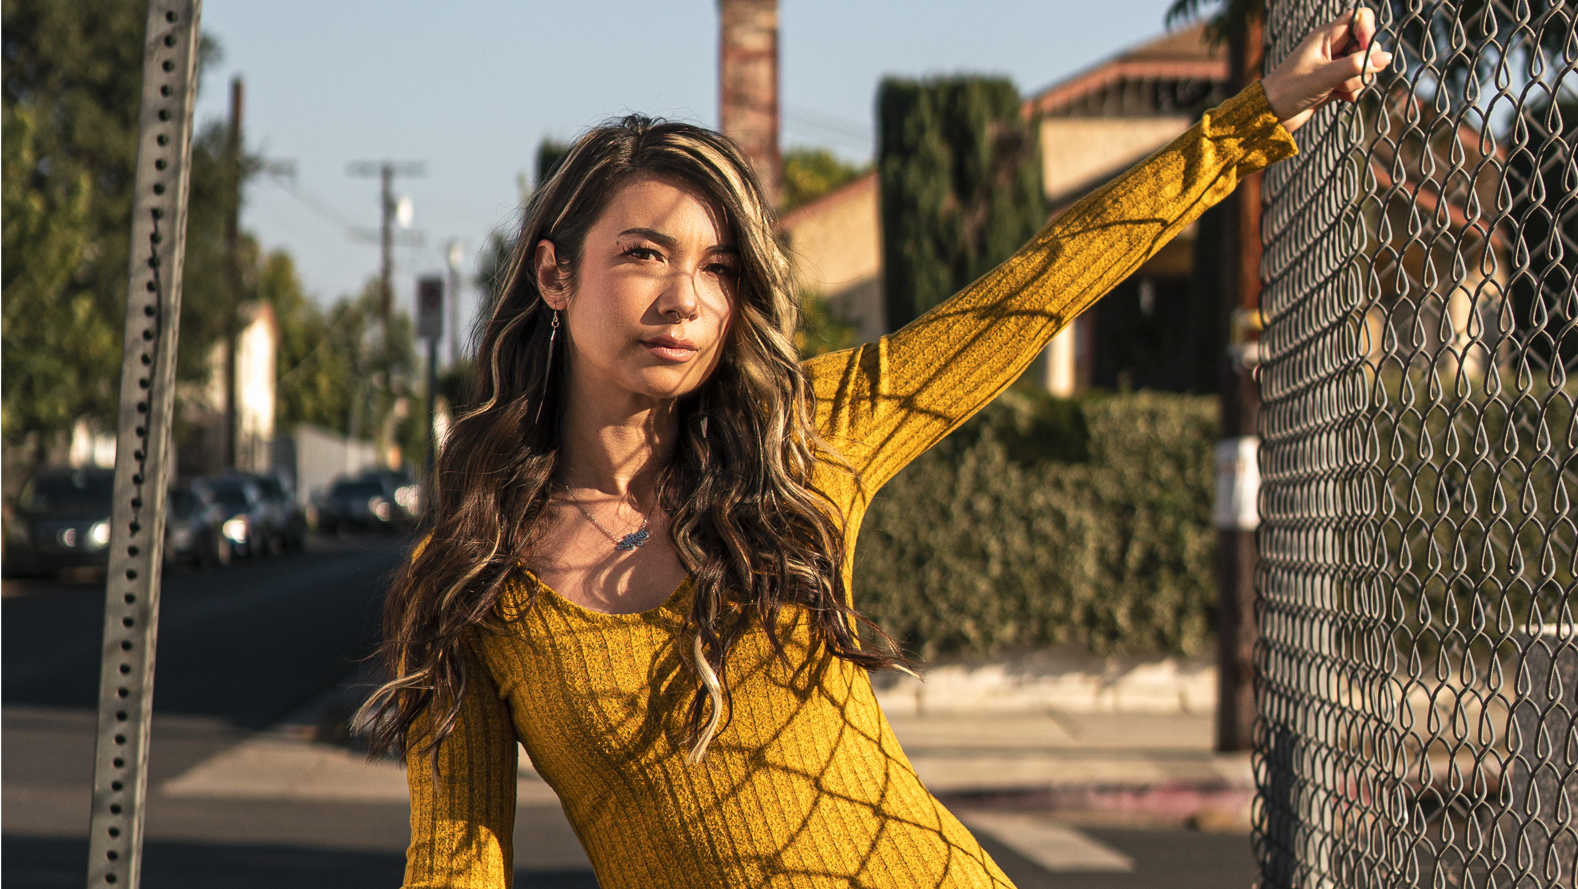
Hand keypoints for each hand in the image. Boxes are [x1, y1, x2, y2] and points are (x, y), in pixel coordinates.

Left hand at [1260, 8, 1392, 132]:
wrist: (1271, 115)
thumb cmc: (1290, 90)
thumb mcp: (1325, 76)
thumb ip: (1356, 65)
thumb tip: (1386, 58)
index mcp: (1326, 36)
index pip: (1360, 18)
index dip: (1369, 32)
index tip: (1366, 52)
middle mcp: (1332, 47)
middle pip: (1366, 46)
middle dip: (1363, 64)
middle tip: (1346, 77)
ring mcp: (1334, 65)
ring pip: (1363, 67)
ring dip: (1356, 81)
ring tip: (1336, 90)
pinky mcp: (1334, 82)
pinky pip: (1356, 83)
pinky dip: (1351, 92)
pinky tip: (1338, 98)